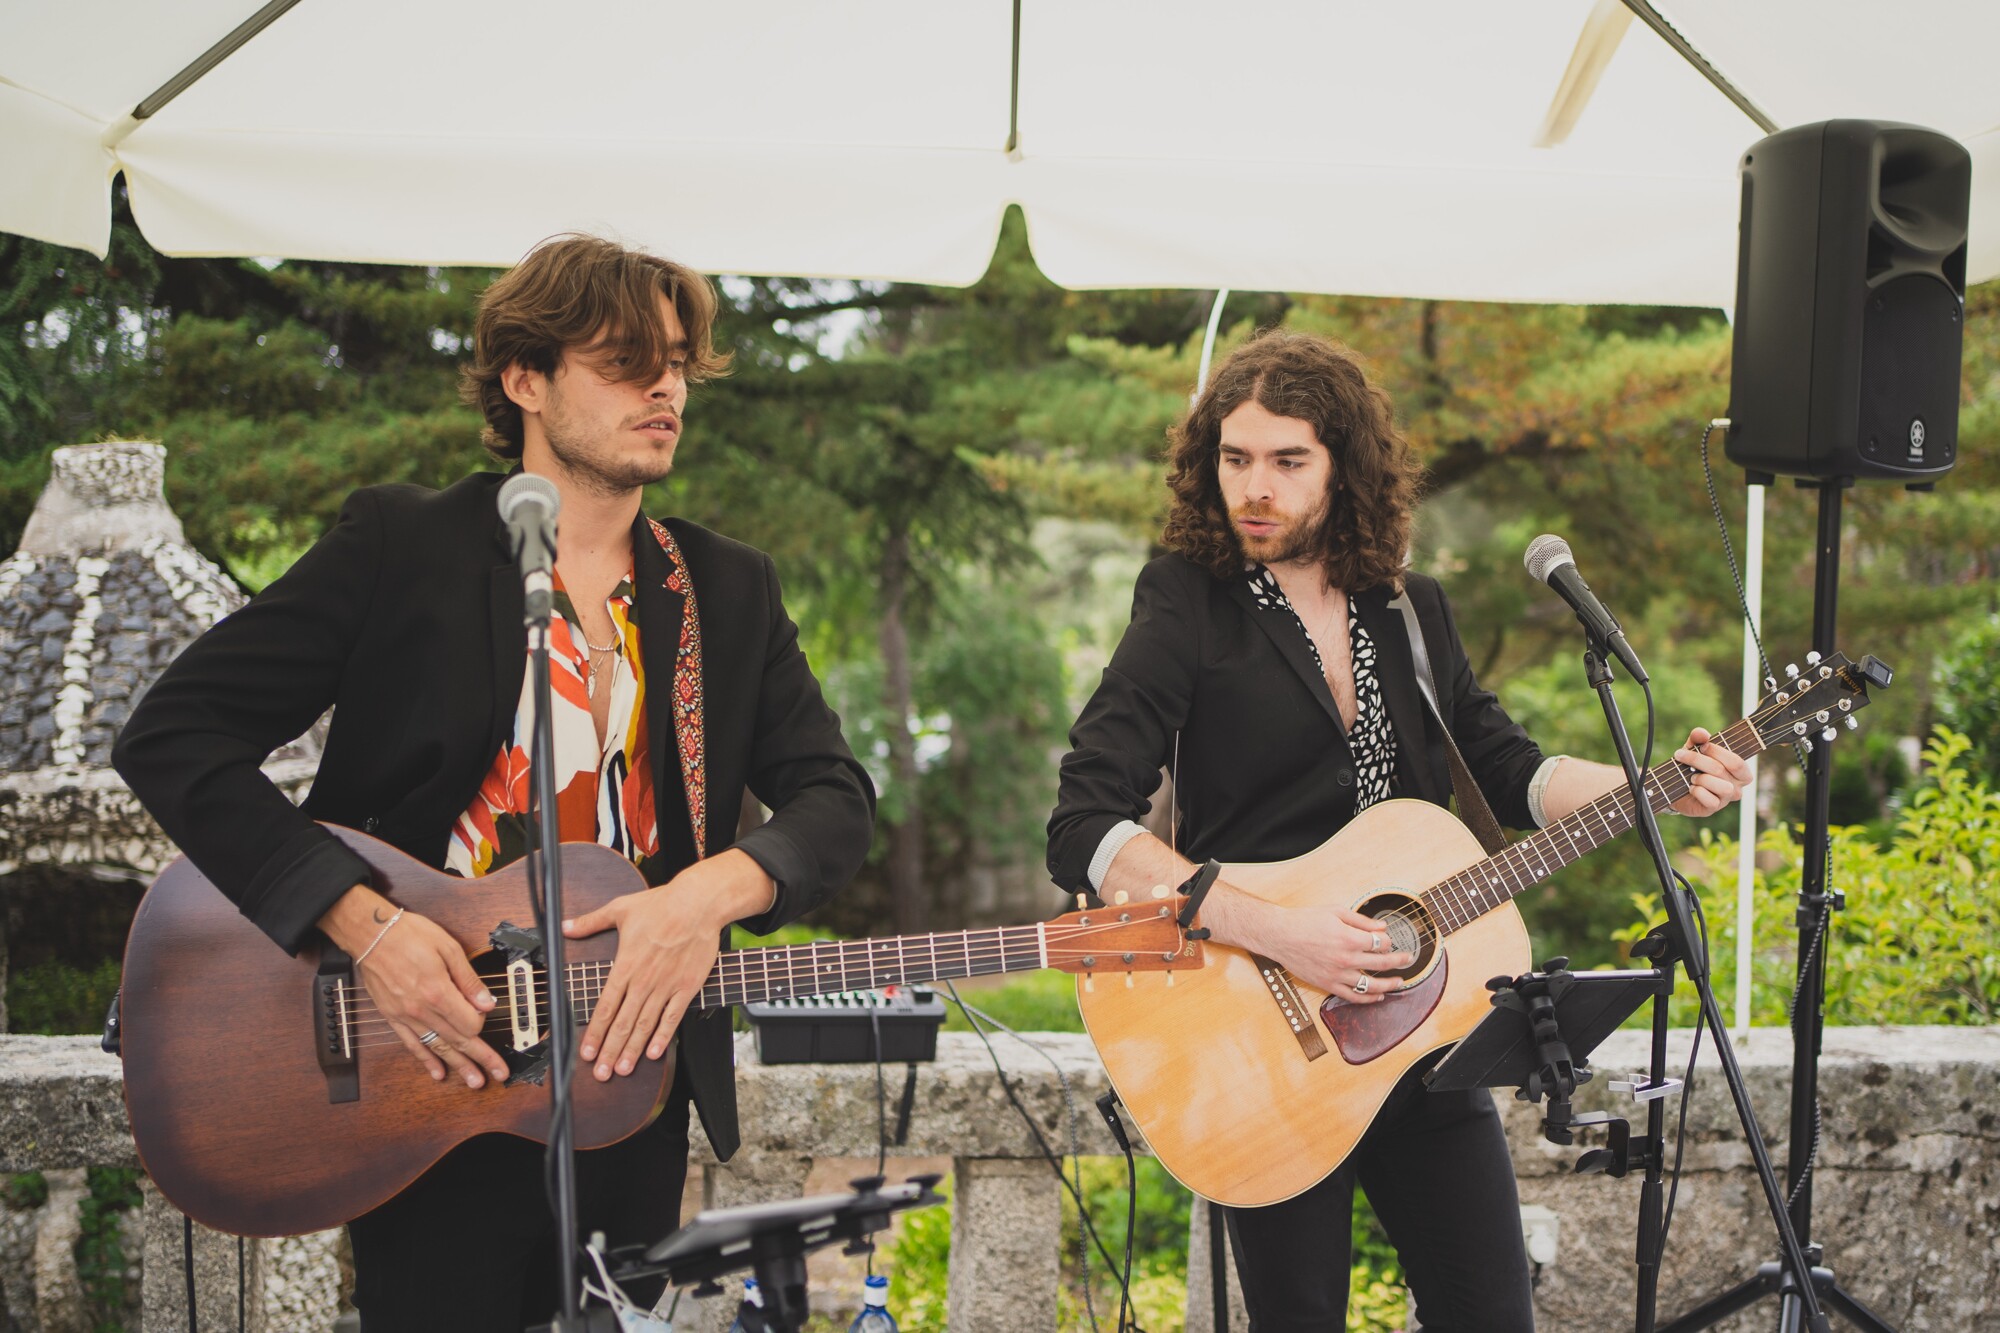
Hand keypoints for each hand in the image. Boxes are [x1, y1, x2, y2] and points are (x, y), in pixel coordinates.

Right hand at [321, 886, 509, 1088]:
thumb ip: (469, 980)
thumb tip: (487, 1003)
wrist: (370, 934)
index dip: (483, 1021)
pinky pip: (412, 1045)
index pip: (470, 1023)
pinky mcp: (393, 1017)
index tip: (486, 1013)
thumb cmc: (409, 935)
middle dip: (482, 1058)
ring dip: (458, 1066)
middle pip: (458, 1040)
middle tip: (499, 1074)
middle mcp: (421, 1010)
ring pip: (438, 1047)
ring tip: (475, 1081)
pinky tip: (438, 1073)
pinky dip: (426, 1060)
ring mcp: (406, 1016)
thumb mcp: (448, 948)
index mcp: (438, 992)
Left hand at [563, 850, 770, 1081]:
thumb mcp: (621, 908)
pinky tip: (655, 1053)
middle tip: (601, 1074)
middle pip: (623, 1023)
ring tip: (622, 1069)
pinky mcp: (687, 987)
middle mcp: (643, 980)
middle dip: (609, 1050)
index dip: (594, 1032)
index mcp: (625, 965)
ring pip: (645, 1025)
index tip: (586, 1052)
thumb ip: (592, 921)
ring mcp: (666, 986)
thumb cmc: (661, 904)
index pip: (606, 1006)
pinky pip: (673, 1017)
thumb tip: (566, 926)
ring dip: (633, 1050)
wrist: (699, 904)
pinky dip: (663, 1036)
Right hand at [1203, 883, 1414, 1004]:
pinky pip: (1353, 997)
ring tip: (1399, 982)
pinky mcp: (1327, 985)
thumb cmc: (1305, 920)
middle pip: (1382, 964)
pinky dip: (1368, 999)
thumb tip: (1383, 927)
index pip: (1381, 943)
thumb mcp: (1335, 911)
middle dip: (1399, 961)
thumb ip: (1361, 920)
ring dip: (1389, 985)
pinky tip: (1378, 997)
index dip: (1389, 941)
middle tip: (1408, 959)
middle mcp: (1346, 959)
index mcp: (1349, 938)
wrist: (1279, 935)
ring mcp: (1337, 975)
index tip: (1390, 940)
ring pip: (1371, 985)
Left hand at [1668, 727, 1752, 816]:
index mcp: (1740, 771)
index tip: (1702, 746)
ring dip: (1701, 778)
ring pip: (1722, 787)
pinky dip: (1697, 791)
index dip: (1718, 752)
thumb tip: (1701, 733)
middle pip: (1722, 770)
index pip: (1736, 761)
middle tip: (1680, 755)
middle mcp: (1737, 786)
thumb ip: (1699, 738)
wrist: (1676, 787)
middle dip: (1698, 760)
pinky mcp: (1713, 808)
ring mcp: (1726, 799)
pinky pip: (1710, 800)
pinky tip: (1691, 788)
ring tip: (1691, 776)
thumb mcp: (1695, 749)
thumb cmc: (1693, 766)